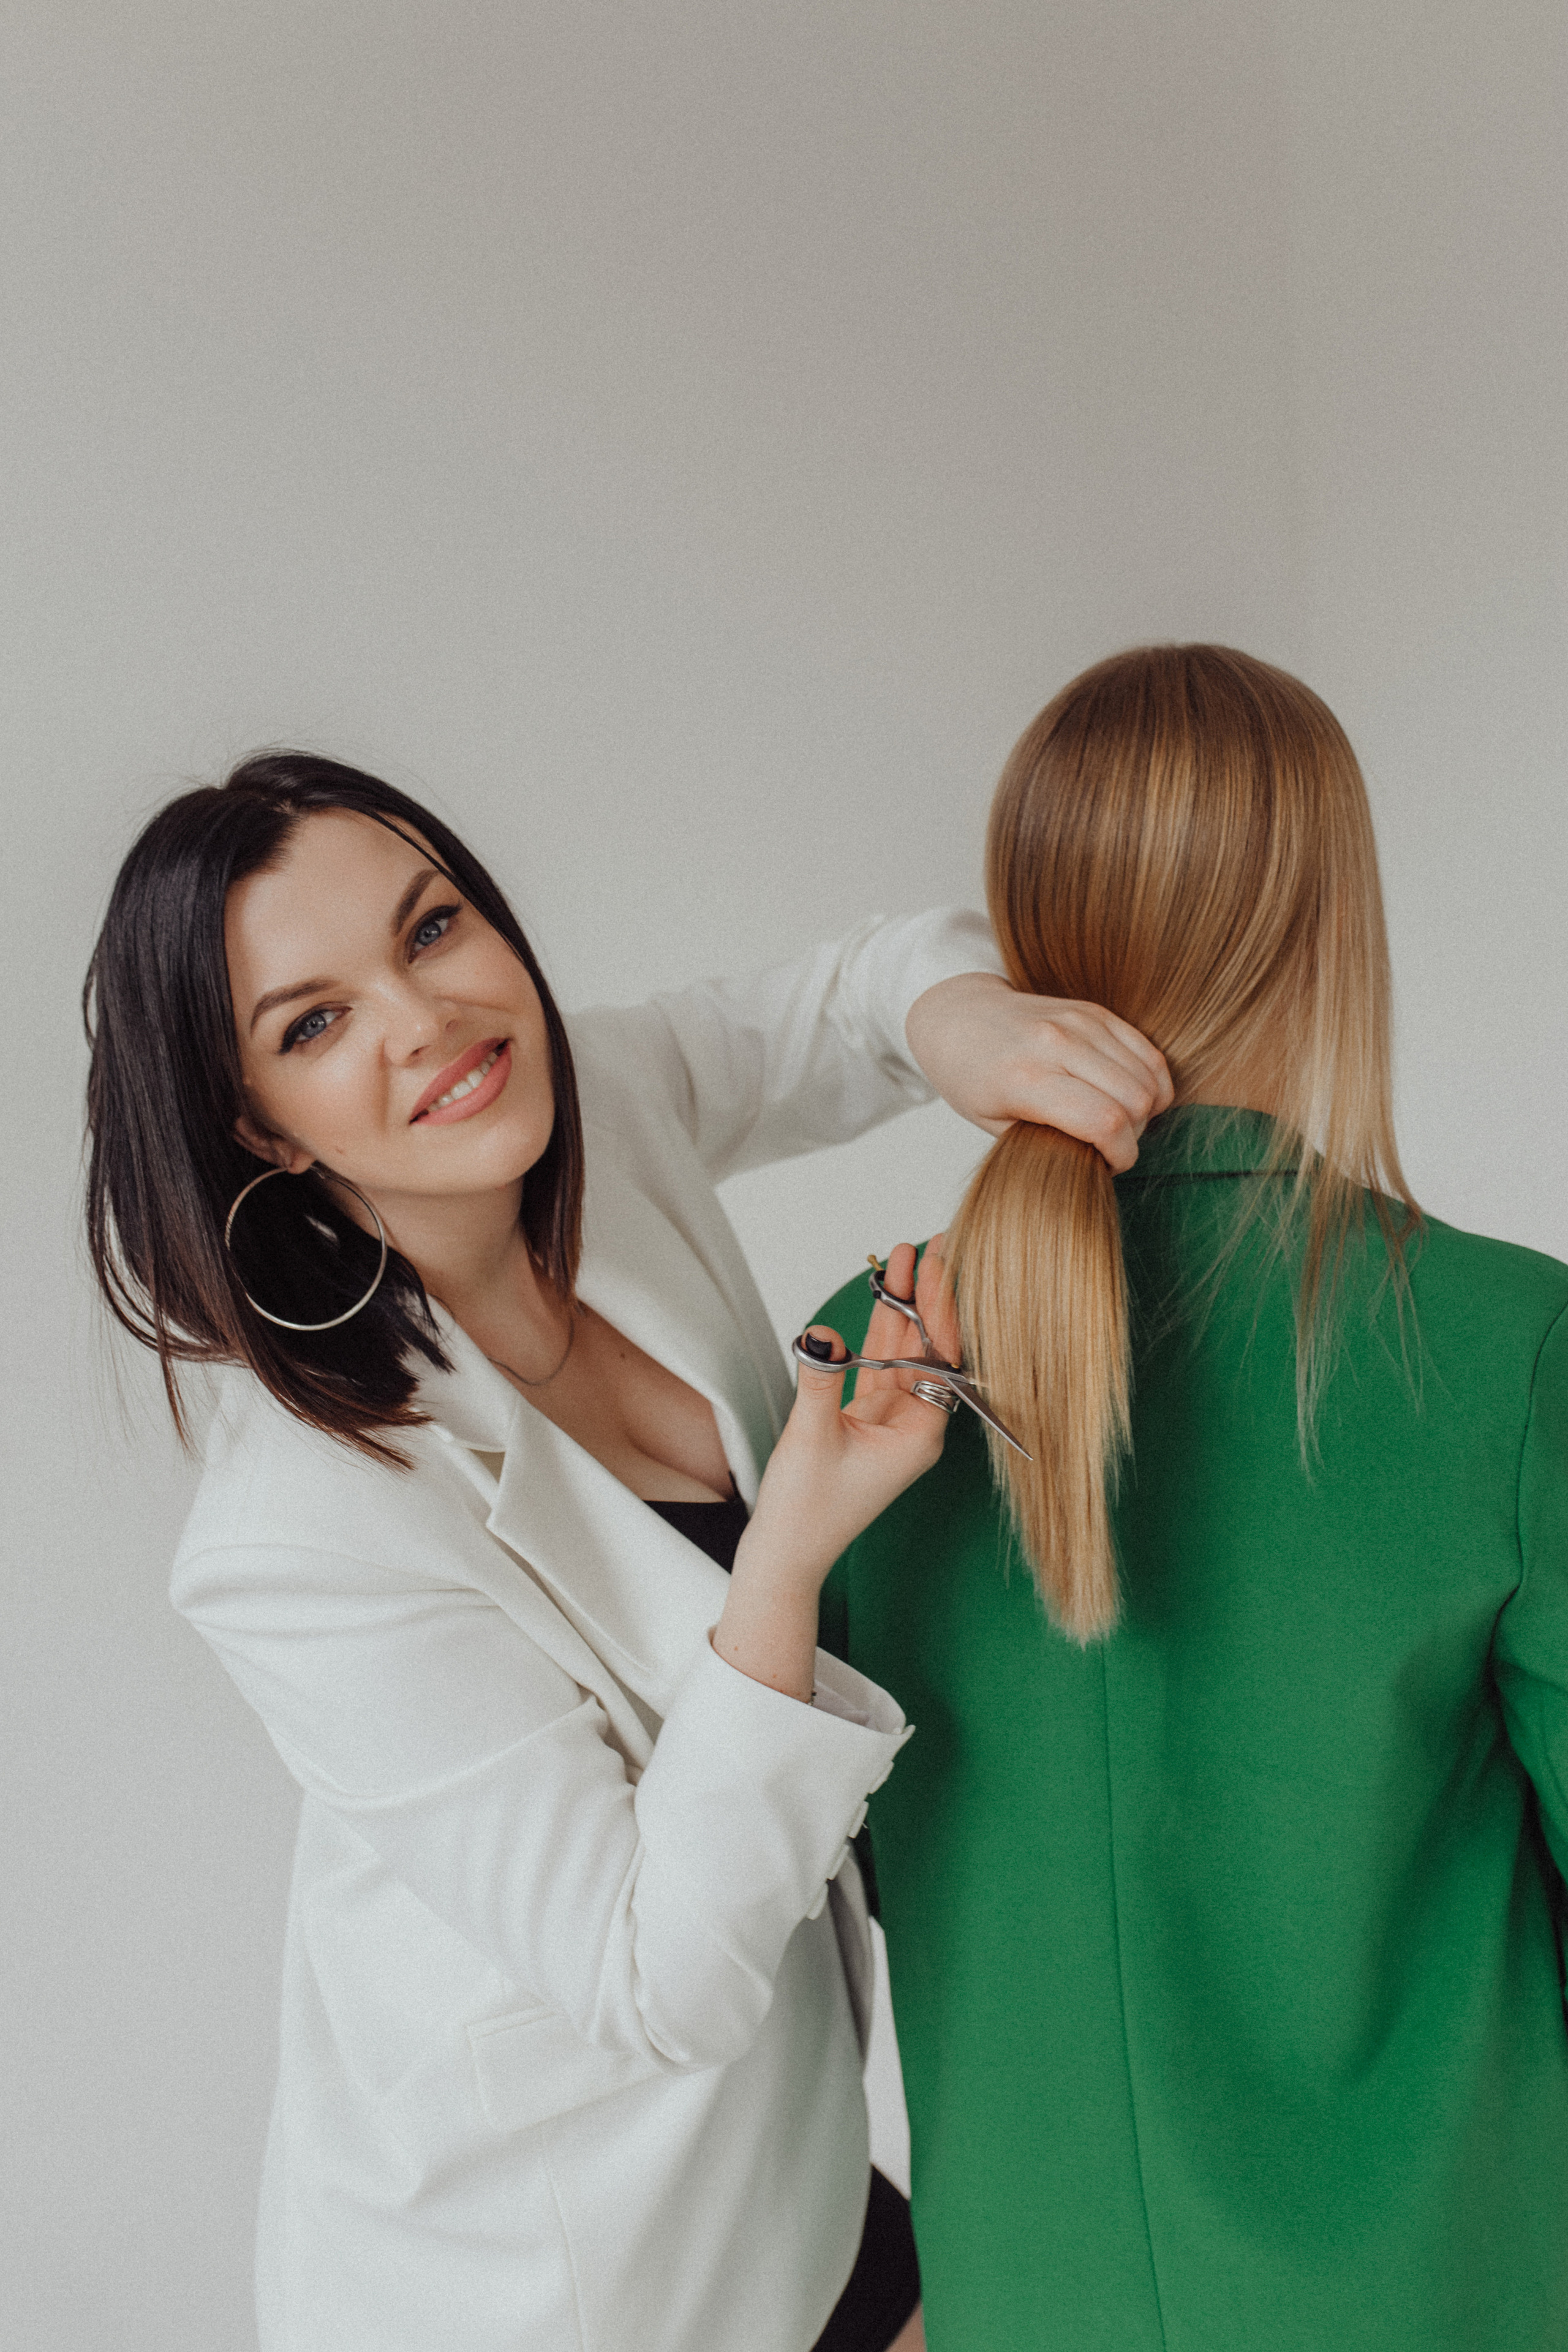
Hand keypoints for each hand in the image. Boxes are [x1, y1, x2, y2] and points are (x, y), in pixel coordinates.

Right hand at [713, 1242, 956, 1699]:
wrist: (786, 1554)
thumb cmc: (806, 1512)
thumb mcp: (811, 1439)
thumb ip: (820, 1380)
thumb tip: (821, 1335)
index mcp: (920, 1434)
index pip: (941, 1357)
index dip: (941, 1307)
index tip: (943, 1264)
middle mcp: (913, 1425)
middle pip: (927, 1348)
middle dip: (925, 1296)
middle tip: (931, 1245)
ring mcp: (889, 1422)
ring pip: (901, 1352)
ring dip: (900, 1307)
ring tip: (902, 1258)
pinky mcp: (864, 1422)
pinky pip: (877, 1366)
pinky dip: (877, 1333)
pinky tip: (881, 1299)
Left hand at [906, 971, 1171, 1171]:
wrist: (958, 1016)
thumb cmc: (970, 1077)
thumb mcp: (994, 1124)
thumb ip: (1047, 1141)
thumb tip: (1098, 1159)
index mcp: (1027, 1079)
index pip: (1105, 1122)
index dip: (1122, 1154)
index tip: (1111, 1165)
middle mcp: (1057, 1044)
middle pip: (1135, 1099)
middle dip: (1133, 1134)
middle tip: (1110, 1145)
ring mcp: (1080, 1022)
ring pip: (1148, 1075)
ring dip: (1145, 1108)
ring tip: (1119, 1122)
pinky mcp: (1094, 1011)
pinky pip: (1147, 1051)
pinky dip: (1152, 1080)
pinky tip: (1133, 1097)